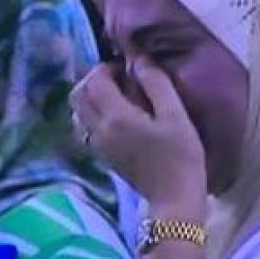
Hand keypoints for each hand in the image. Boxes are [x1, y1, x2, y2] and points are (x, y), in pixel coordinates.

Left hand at [70, 58, 206, 210]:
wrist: (174, 198)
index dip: (106, 67)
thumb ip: (156, 84)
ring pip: (79, 111)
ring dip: (91, 96)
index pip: (95, 81)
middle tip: (118, 78)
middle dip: (94, 79)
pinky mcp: (102, 154)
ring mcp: (97, 144)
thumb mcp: (176, 115)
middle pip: (79, 94)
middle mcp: (99, 129)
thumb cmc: (181, 155)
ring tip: (117, 95)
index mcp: (116, 117)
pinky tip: (117, 115)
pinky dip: (93, 113)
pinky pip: (86, 125)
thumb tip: (140, 60)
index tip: (126, 68)